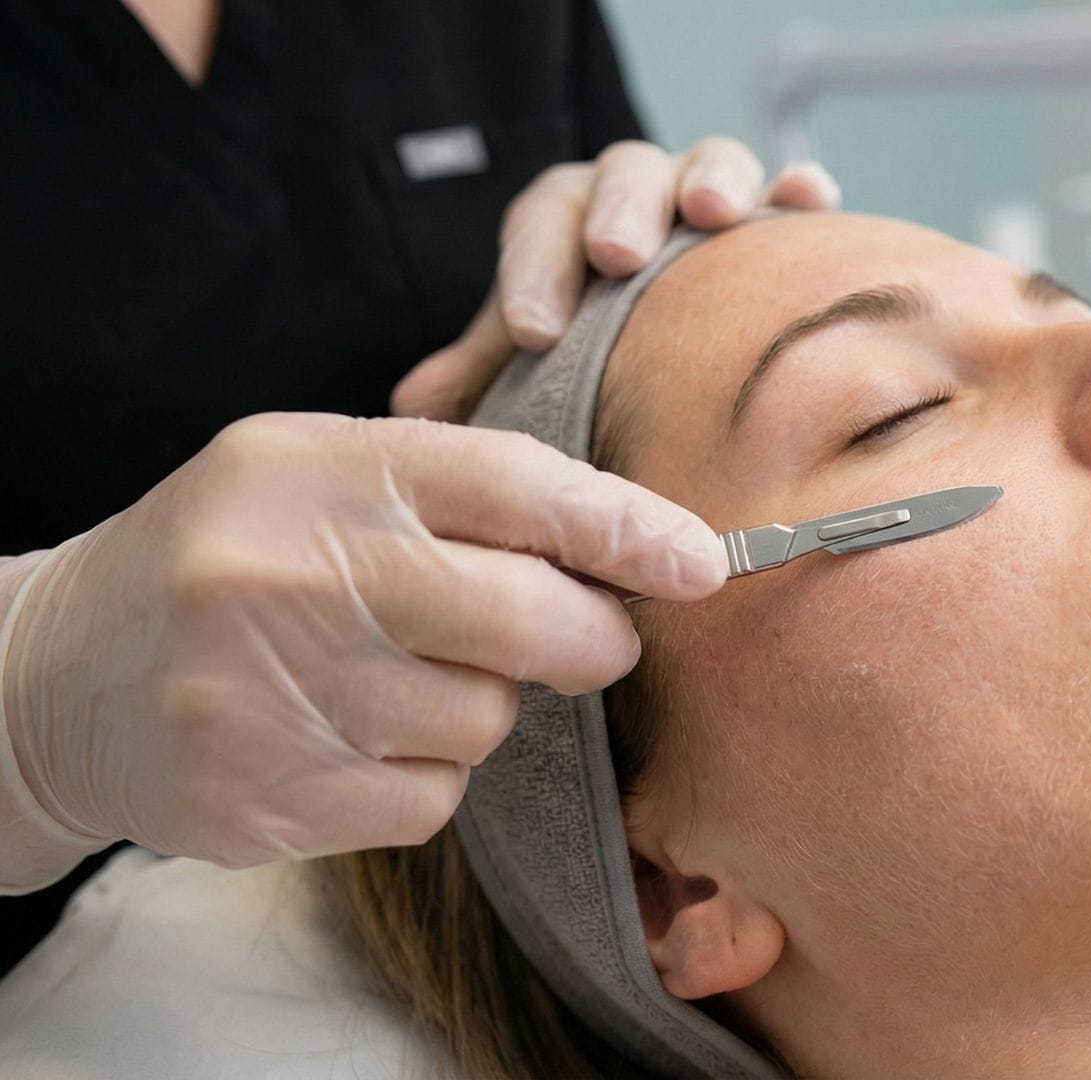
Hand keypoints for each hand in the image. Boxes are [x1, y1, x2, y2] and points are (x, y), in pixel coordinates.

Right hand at [0, 413, 725, 879]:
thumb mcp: (310, 474)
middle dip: (591, 636)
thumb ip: (450, 487)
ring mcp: (272, 695)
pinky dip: (422, 776)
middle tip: (588, 637)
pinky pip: (430, 799)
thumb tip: (629, 538)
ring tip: (396, 676)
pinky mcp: (265, 799)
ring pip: (485, 720)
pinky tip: (352, 738)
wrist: (50, 676)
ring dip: (479, 707)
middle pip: (525, 618)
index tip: (704, 560)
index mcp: (314, 471)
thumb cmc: (223, 557)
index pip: (510, 485)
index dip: (625, 525)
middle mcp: (291, 575)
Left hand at [392, 137, 839, 420]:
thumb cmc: (592, 343)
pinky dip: (801, 188)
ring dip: (712, 179)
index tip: (535, 332)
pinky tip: (812, 200)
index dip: (534, 269)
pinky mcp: (778, 220)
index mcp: (570, 217)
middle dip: (619, 210)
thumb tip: (419, 402)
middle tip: (615, 257)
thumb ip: (482, 371)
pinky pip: (791, 189)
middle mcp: (640, 194)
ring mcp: (712, 199)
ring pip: (711, 161)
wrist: (670, 335)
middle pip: (626, 174)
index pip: (544, 220)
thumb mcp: (529, 356)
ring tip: (714, 214)